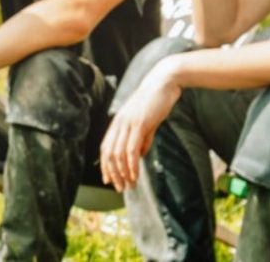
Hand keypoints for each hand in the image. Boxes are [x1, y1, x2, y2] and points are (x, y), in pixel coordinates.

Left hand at [100, 64, 183, 190]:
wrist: (164, 82)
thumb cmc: (156, 101)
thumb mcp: (147, 122)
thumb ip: (143, 137)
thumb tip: (140, 154)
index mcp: (118, 122)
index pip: (106, 147)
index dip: (105, 165)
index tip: (108, 179)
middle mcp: (119, 123)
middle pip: (109, 153)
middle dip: (113, 173)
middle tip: (119, 188)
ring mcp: (127, 123)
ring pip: (118, 154)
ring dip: (123, 173)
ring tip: (129, 185)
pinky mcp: (139, 124)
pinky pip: (131, 150)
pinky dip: (131, 165)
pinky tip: (135, 174)